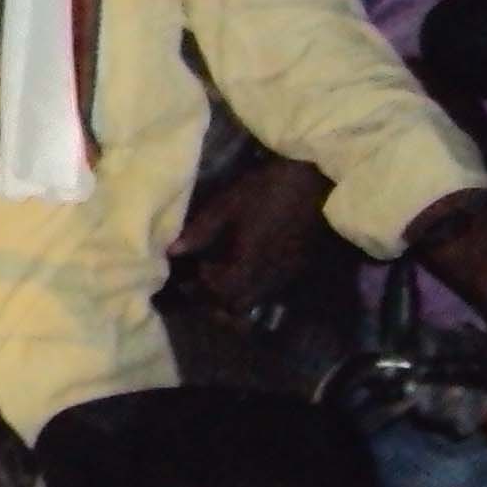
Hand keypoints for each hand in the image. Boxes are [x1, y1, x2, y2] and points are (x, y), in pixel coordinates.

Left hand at [173, 156, 331, 313]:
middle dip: (218, 299)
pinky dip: (254, 286)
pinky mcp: (298, 267)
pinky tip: (246, 266)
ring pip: (256, 299)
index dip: (206, 287)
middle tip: (205, 279)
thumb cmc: (266, 190)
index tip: (198, 268)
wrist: (313, 182)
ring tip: (223, 272)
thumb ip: (201, 230)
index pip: (223, 292)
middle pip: (240, 305)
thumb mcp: (227, 205)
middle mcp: (270, 274)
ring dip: (236, 294)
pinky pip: (271, 288)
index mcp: (251, 260)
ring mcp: (287, 273)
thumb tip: (173, 251)